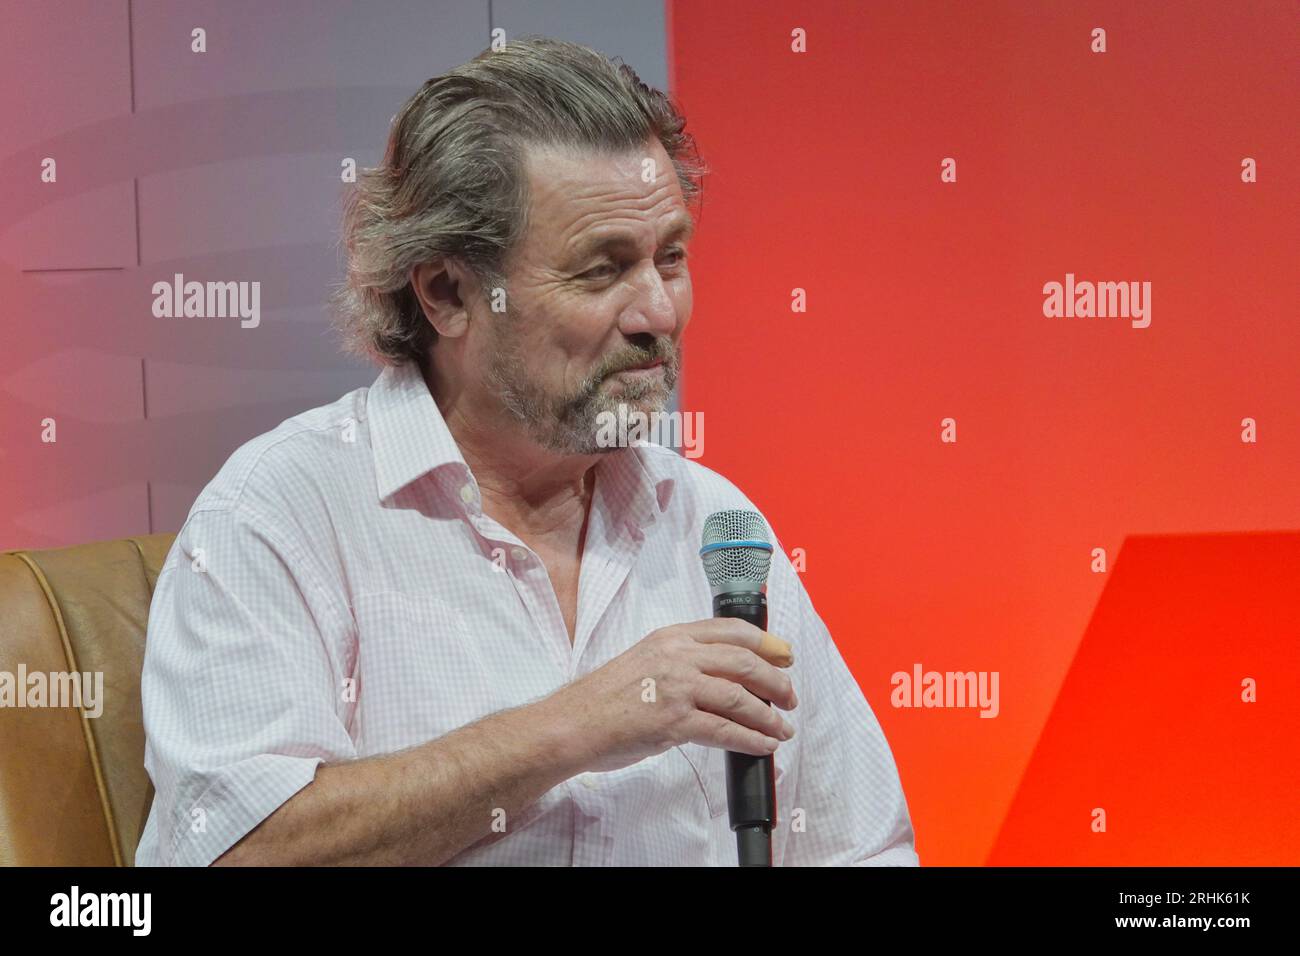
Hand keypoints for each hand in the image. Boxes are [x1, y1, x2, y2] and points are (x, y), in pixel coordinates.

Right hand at [551, 618, 797, 773]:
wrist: (572, 724)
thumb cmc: (603, 699)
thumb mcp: (644, 661)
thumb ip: (680, 662)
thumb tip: (723, 676)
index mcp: (670, 637)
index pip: (730, 630)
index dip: (765, 641)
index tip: (784, 654)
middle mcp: (676, 656)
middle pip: (744, 660)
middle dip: (775, 680)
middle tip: (790, 697)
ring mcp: (676, 687)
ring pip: (740, 696)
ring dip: (768, 715)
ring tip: (781, 729)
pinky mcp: (674, 720)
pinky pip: (725, 730)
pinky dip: (750, 739)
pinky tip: (761, 745)